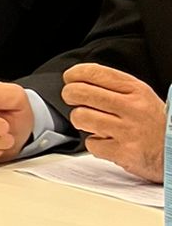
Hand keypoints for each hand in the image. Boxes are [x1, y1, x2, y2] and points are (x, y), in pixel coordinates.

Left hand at [60, 63, 166, 182]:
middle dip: (69, 94)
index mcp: (136, 90)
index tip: (69, 78)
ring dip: (81, 120)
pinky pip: (91, 144)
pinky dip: (95, 144)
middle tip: (72, 98)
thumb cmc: (155, 123)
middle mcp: (132, 108)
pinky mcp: (122, 152)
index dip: (75, 73)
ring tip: (92, 123)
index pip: (96, 73)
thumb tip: (81, 79)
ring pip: (81, 117)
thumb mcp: (142, 96)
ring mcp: (127, 130)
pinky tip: (107, 142)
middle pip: (81, 93)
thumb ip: (116, 87)